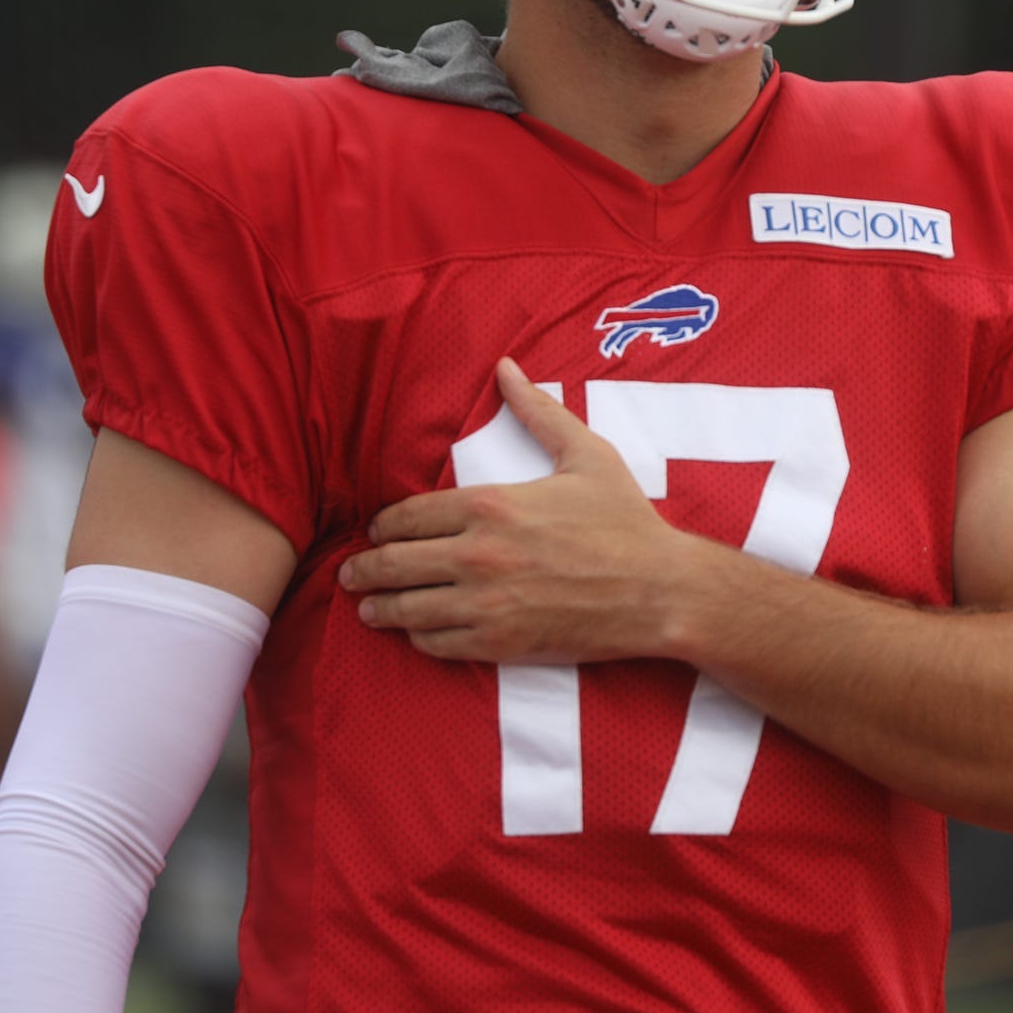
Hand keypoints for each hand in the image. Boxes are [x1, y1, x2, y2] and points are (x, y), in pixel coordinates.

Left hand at [344, 358, 720, 663]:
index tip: (375, 532)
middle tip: (351, 575)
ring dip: (380, 609)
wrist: (661, 591)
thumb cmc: (626, 522)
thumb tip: (506, 368)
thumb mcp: (586, 455)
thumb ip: (538, 412)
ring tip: (368, 609)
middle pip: (395, 564)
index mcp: (491, 505)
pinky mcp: (501, 644)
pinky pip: (438, 643)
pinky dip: (419, 637)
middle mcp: (479, 555)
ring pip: (408, 609)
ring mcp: (487, 604)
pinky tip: (416, 631)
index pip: (408, 516)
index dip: (383, 526)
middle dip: (365, 570)